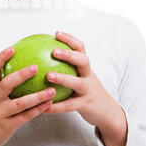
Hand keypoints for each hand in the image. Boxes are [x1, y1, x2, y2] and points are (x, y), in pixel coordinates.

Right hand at [0, 46, 55, 145]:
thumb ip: (4, 83)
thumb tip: (23, 63)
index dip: (1, 58)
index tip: (12, 48)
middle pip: (6, 84)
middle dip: (21, 75)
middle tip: (36, 67)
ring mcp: (0, 113)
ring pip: (20, 103)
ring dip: (38, 96)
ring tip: (52, 90)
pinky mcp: (8, 126)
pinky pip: (26, 116)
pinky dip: (38, 109)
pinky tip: (50, 104)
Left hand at [45, 31, 127, 145]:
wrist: (106, 111)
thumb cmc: (87, 90)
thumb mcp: (80, 76)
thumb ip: (66, 67)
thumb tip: (40, 56)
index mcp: (85, 67)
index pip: (80, 48)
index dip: (69, 39)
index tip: (56, 33)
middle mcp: (88, 76)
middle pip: (83, 61)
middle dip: (69, 55)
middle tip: (54, 51)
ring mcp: (88, 90)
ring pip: (77, 83)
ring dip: (62, 78)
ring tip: (48, 75)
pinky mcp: (85, 105)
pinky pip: (69, 105)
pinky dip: (56, 106)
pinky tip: (44, 106)